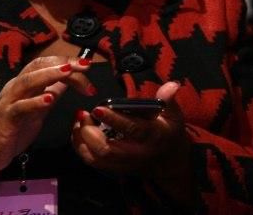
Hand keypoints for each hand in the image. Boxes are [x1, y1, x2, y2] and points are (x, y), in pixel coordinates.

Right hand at [0, 56, 92, 195]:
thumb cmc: (12, 128)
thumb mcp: (38, 109)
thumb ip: (52, 93)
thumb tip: (70, 79)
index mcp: (24, 83)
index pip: (46, 64)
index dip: (67, 62)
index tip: (88, 65)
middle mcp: (16, 87)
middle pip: (39, 67)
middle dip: (64, 64)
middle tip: (86, 65)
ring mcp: (9, 101)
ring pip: (29, 81)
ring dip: (50, 75)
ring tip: (69, 72)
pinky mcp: (6, 119)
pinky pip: (20, 107)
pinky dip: (35, 101)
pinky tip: (50, 99)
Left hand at [72, 81, 194, 205]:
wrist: (169, 162)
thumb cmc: (170, 133)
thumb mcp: (174, 115)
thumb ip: (168, 100)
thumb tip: (171, 84)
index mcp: (153, 136)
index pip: (133, 129)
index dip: (114, 119)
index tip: (98, 108)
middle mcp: (137, 153)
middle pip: (108, 148)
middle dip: (90, 132)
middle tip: (83, 114)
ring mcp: (124, 164)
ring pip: (97, 158)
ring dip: (82, 140)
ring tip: (78, 121)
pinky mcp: (115, 169)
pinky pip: (93, 162)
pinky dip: (81, 148)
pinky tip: (78, 132)